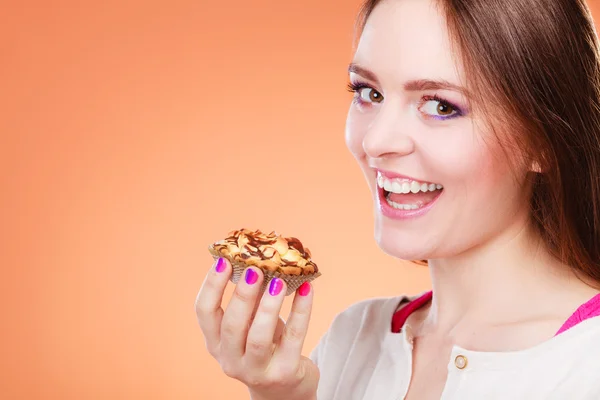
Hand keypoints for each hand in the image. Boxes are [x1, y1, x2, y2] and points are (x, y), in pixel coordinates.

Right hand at [195, 257, 318, 399]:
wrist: (286, 390)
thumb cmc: (266, 347)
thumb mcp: (251, 325)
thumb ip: (251, 300)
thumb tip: (261, 258)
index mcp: (216, 343)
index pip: (204, 312)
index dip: (211, 285)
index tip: (223, 260)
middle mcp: (230, 359)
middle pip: (231, 325)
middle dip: (242, 295)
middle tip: (254, 269)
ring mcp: (256, 371)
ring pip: (258, 337)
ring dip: (268, 306)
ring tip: (279, 281)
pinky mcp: (284, 373)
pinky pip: (293, 338)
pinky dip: (301, 311)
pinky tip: (307, 289)